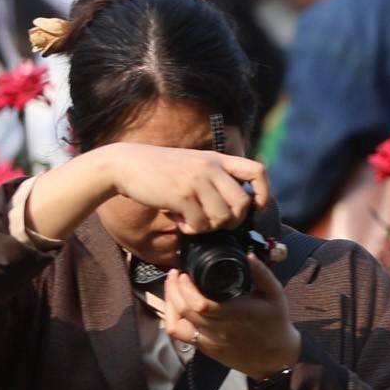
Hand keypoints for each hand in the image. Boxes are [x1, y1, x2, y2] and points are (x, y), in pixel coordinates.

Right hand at [104, 144, 268, 232]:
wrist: (125, 164)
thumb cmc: (160, 169)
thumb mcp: (194, 163)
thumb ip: (215, 177)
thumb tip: (238, 206)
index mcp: (218, 159)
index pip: (257, 171)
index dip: (263, 193)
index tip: (255, 206)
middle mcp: (211, 168)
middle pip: (243, 204)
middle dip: (232, 221)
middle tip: (213, 222)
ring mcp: (197, 181)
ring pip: (223, 218)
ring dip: (209, 227)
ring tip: (192, 220)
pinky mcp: (181, 195)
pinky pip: (200, 224)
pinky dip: (192, 229)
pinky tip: (179, 222)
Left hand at [163, 257, 302, 378]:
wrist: (275, 356)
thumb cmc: (275, 322)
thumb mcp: (275, 295)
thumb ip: (262, 274)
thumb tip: (248, 255)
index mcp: (236, 315)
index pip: (201, 305)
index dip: (186, 289)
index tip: (184, 274)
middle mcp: (219, 330)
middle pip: (185, 311)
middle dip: (173, 289)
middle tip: (175, 275)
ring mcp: (209, 341)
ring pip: (177, 325)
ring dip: (169, 304)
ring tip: (171, 289)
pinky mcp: (205, 348)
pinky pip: (179, 335)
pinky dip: (171, 318)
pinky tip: (174, 306)